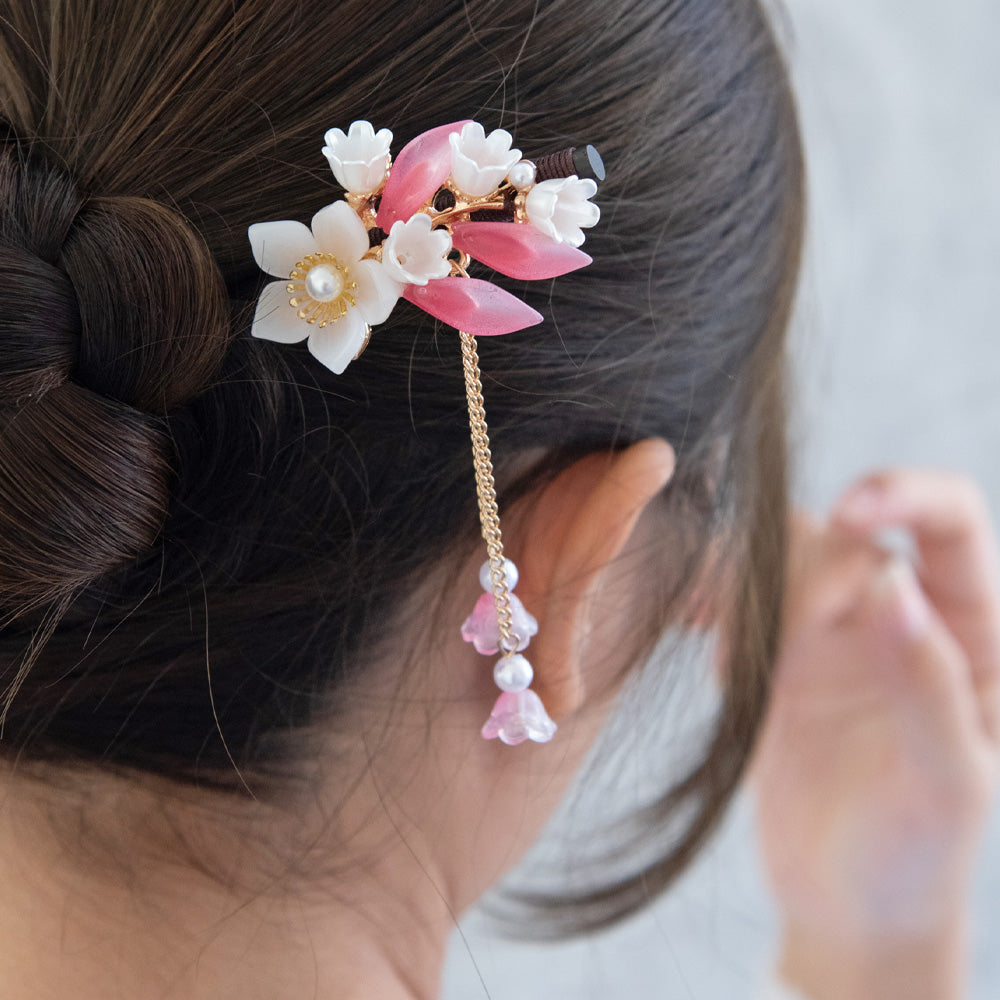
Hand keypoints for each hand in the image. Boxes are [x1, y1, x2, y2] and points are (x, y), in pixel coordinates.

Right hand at [751, 470, 999, 997]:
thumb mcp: (948, 786)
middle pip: (840, 535)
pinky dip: (711, 609)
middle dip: (796, 577)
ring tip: (734, 675)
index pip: (948, 523)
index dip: (902, 495)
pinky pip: (736, 598)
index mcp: (970, 633)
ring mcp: (831, 634)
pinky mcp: (776, 657)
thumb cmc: (918, 856)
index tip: (849, 513)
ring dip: (745, 596)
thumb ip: (930, 686)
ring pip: (778, 557)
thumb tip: (890, 582)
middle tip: (766, 658)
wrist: (849, 908)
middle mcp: (898, 616)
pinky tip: (714, 665)